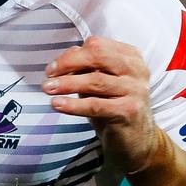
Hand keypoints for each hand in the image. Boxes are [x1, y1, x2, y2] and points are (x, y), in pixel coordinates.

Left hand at [44, 36, 155, 172]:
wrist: (137, 139)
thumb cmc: (114, 106)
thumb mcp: (101, 83)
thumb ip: (86, 69)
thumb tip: (60, 62)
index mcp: (130, 56)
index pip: (97, 45)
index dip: (72, 54)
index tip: (53, 67)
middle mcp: (136, 70)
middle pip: (98, 56)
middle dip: (68, 64)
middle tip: (48, 75)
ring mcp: (135, 90)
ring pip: (95, 80)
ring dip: (67, 83)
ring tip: (48, 89)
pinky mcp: (129, 111)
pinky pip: (95, 105)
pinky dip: (73, 104)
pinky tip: (58, 104)